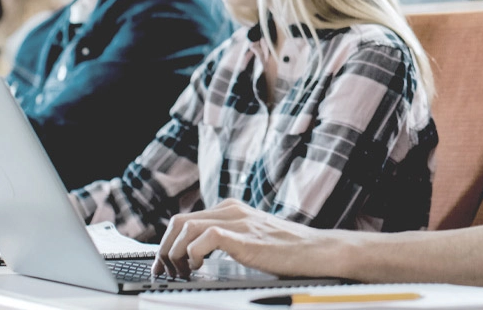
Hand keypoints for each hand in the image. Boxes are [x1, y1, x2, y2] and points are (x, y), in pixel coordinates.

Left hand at [153, 199, 355, 279]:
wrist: (318, 251)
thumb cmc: (289, 251)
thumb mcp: (253, 239)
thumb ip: (230, 238)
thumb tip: (201, 254)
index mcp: (232, 209)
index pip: (185, 219)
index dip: (168, 243)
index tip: (164, 265)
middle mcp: (231, 210)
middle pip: (179, 221)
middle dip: (165, 248)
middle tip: (166, 271)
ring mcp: (238, 221)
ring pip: (185, 227)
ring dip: (174, 253)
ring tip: (181, 272)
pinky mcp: (244, 237)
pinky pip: (204, 238)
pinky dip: (193, 254)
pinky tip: (198, 268)